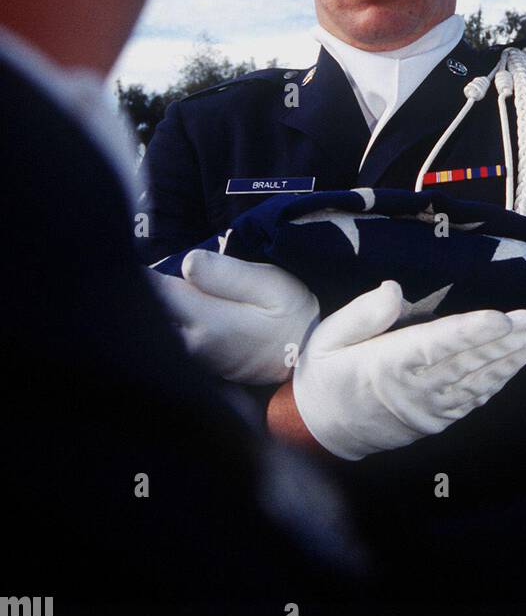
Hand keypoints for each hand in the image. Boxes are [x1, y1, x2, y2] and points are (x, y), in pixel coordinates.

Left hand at [150, 250, 319, 384]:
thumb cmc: (292, 315)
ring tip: (155, 285)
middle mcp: (190, 344)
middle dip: (139, 290)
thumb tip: (186, 262)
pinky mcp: (194, 364)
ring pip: (155, 327)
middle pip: (147, 312)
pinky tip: (171, 308)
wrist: (307, 361)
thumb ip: (227, 274)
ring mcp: (190, 358)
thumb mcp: (270, 285)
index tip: (127, 251)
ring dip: (150, 306)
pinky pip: (165, 339)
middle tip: (139, 266)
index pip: (153, 291)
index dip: (138, 272)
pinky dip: (160, 322)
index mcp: (206, 321)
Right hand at [292, 280, 525, 459]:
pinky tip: (515, 364)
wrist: (321, 433)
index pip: (434, 346)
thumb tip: (393, 289)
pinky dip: (497, 382)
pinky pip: (472, 400)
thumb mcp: (328, 338)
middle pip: (465, 364)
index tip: (499, 318)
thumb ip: (362, 314)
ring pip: (476, 384)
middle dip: (503, 344)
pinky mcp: (437, 419)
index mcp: (385, 366)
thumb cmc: (325, 376)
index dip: (468, 332)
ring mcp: (429, 409)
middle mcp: (413, 390)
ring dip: (509, 362)